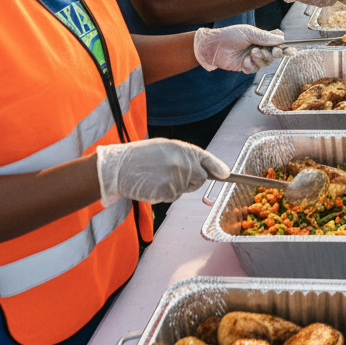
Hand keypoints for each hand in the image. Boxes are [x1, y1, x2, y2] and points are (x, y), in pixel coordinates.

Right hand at [95, 138, 228, 205]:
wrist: (119, 167)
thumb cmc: (141, 157)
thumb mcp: (165, 147)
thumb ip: (184, 156)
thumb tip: (203, 168)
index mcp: (182, 149)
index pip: (206, 159)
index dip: (218, 167)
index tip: (226, 174)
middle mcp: (182, 163)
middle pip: (200, 178)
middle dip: (192, 180)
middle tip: (174, 176)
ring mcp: (176, 178)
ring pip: (184, 189)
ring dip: (175, 187)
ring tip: (157, 177)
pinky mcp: (167, 192)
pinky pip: (173, 197)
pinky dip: (165, 194)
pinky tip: (153, 185)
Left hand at [193, 23, 285, 72]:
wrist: (214, 46)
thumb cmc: (230, 35)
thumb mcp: (249, 32)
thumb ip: (265, 37)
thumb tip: (281, 39)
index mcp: (261, 38)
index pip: (277, 43)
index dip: (284, 47)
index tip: (291, 50)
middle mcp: (259, 48)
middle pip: (273, 55)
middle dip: (274, 54)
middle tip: (272, 51)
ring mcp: (252, 58)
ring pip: (265, 63)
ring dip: (260, 59)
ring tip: (251, 53)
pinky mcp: (245, 66)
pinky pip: (254, 70)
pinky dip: (250, 66)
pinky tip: (244, 61)